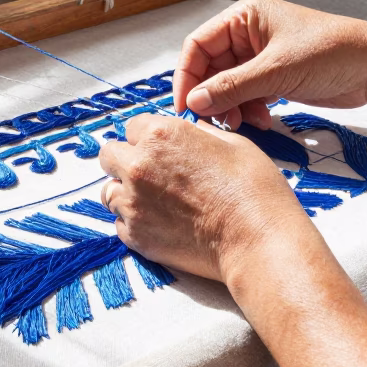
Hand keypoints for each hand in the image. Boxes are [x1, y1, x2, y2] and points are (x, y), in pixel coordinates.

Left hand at [98, 113, 300, 281]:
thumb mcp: (232, 143)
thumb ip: (199, 134)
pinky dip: (134, 222)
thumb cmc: (253, 189)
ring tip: (155, 201)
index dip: (148, 137)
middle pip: (109, 156)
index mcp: (160, 135)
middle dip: (125, 160)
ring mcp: (133, 203)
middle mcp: (138, 166)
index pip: (132, 126)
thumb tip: (190, 132)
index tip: (160, 149)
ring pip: (110, 191)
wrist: (257, 240)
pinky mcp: (135, 236)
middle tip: (150, 173)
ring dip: (126, 192)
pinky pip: (119, 223)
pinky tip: (160, 223)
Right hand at [174, 0, 366, 129]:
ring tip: (242, 123)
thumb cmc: (332, 53)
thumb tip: (195, 102)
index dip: (187, 76)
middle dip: (212, 96)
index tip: (185, 106)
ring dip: (231, 106)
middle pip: (211, 68)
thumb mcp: (276, 70)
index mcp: (244, 16)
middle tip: (216, 122)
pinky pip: (247, 94)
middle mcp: (248, 33)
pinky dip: (249, 109)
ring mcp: (262, 56)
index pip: (198, 45)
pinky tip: (263, 120)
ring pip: (228, 85)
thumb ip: (232, 87)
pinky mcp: (275, 76)